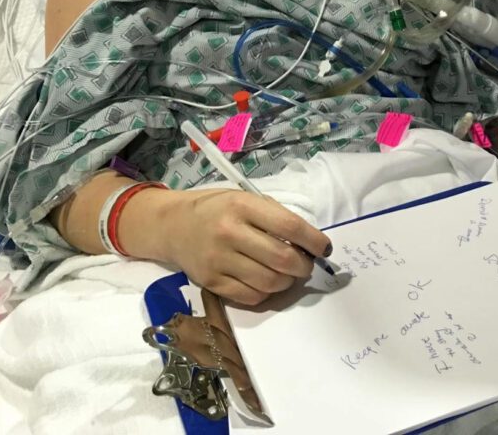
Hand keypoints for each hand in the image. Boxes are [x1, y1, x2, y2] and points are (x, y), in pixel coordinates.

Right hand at [164, 188, 331, 305]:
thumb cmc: (216, 209)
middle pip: (282, 258)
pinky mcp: (211, 283)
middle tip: (307, 265)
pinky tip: (267, 282)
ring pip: (269, 282)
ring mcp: (219, 260)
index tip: (325, 248)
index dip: (313, 240)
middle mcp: (230, 232)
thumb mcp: (244, 199)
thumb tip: (307, 241)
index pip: (289, 226)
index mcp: (242, 206)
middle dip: (304, 266)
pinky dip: (267, 293)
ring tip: (288, 274)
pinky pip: (251, 297)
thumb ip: (272, 216)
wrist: (172, 225)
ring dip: (288, 282)